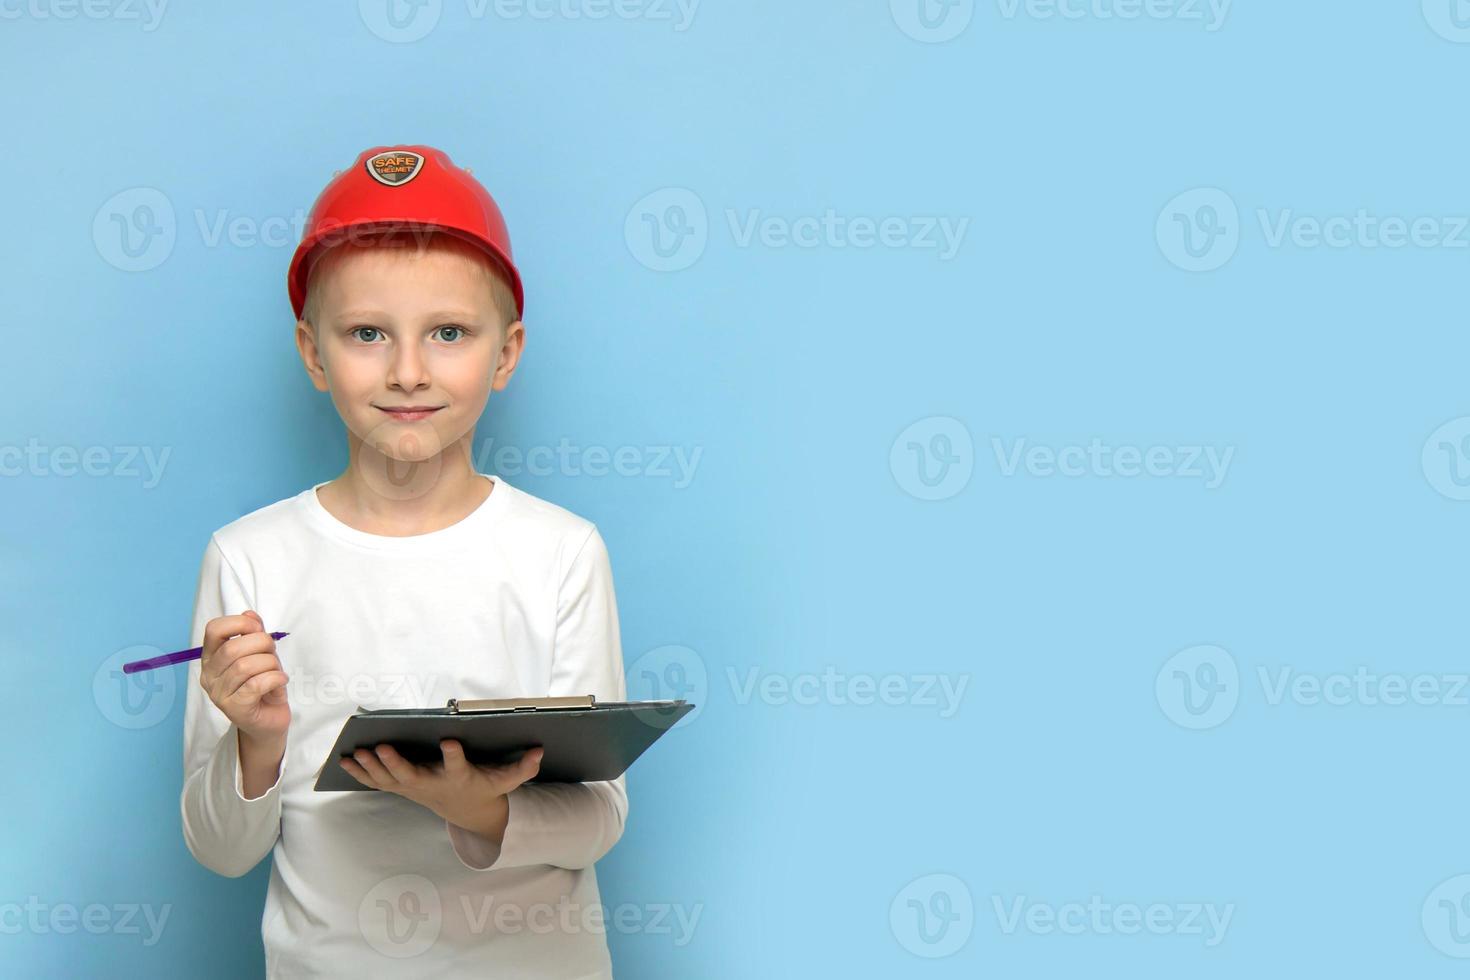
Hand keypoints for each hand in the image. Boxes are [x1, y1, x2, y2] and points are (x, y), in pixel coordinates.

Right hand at [200, 610, 289, 742]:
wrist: (269, 721)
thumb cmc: (263, 684)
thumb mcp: (261, 654)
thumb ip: (254, 633)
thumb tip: (249, 613)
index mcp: (211, 658)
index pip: (213, 630)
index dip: (239, 623)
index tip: (257, 628)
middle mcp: (209, 676)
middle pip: (232, 649)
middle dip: (262, 644)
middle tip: (273, 653)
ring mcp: (219, 694)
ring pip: (246, 667)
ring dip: (270, 664)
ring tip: (277, 670)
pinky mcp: (234, 709)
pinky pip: (256, 684)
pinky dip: (275, 678)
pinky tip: (280, 680)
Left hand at [339, 740, 543, 842]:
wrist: (467, 813)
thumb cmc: (484, 789)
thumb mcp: (506, 780)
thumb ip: (523, 768)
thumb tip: (539, 751)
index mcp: (458, 778)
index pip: (457, 766)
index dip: (453, 755)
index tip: (450, 740)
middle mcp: (433, 785)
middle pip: (410, 776)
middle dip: (394, 763)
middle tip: (381, 746)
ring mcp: (414, 788)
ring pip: (388, 779)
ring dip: (371, 768)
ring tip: (355, 753)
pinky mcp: (403, 787)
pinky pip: (378, 782)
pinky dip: (361, 773)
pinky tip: (345, 761)